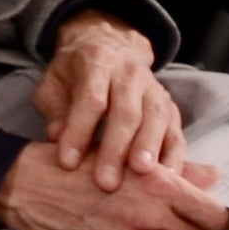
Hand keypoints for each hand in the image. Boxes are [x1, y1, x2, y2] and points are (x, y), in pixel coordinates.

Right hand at [0, 138, 228, 229]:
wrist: (27, 187)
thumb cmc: (76, 162)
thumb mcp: (125, 153)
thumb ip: (175, 169)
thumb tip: (213, 177)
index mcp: (159, 185)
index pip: (216, 215)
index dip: (226, 218)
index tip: (222, 215)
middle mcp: (152, 217)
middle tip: (200, 225)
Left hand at [31, 14, 189, 179]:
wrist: (107, 47)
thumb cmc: (73, 75)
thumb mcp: (53, 85)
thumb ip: (55, 110)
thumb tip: (57, 136)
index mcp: (97, 62)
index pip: (91, 100)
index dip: (79, 132)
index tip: (67, 163)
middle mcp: (130, 73)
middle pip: (127, 112)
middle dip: (116, 149)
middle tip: (106, 182)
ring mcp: (154, 88)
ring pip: (156, 119)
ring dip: (149, 149)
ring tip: (142, 176)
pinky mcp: (170, 105)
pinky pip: (176, 130)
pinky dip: (174, 154)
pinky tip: (168, 177)